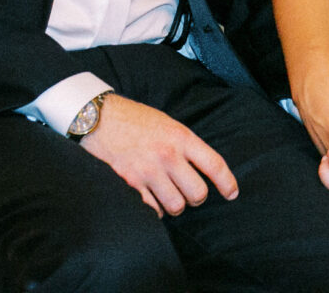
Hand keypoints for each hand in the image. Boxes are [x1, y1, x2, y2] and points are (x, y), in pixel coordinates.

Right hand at [78, 94, 237, 217]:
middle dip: (195, 197)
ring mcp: (147, 171)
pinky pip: (152, 210)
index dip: (227, 183)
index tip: (231, 193)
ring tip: (166, 193)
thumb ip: (184, 144)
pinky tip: (149, 197)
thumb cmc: (133, 119)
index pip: (214, 164)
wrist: (97, 118)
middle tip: (187, 191)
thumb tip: (202, 169)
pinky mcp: (129, 184)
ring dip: (174, 204)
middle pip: (198, 193)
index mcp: (180, 137)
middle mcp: (167, 155)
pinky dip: (153, 208)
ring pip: (176, 206)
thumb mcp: (166, 123)